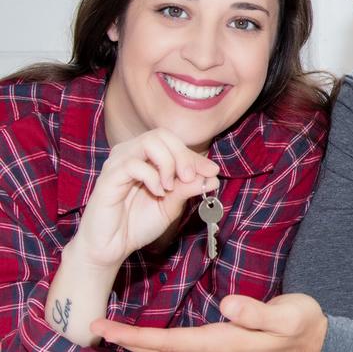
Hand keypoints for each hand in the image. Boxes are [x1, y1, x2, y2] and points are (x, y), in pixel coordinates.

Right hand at [72, 128, 218, 268]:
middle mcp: (131, 153)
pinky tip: (158, 192)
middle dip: (182, 155)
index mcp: (145, 157)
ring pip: (149, 142)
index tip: (212, 172)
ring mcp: (118, 163)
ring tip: (170, 187)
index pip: (173, 142)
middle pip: (162, 135)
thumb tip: (213, 176)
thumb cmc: (138, 223)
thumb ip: (188, 188)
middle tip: (188, 178)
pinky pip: (134, 163)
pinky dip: (152, 176)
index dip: (194, 156)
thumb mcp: (172, 204)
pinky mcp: (109, 176)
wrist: (111, 248)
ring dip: (168, 163)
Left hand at [90, 293, 327, 351]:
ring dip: (141, 344)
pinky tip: (152, 338)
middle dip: (129, 342)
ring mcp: (220, 349)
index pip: (173, 344)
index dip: (138, 339)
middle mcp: (217, 350)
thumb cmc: (302, 324)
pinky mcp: (224, 344)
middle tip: (96, 327)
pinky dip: (161, 342)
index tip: (107, 330)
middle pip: (164, 351)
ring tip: (114, 333)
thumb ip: (259, 313)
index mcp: (226, 342)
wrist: (316, 337)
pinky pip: (184, 346)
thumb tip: (227, 304)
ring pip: (172, 351)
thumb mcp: (287, 316)